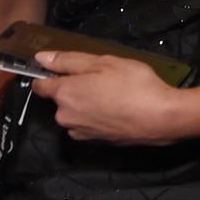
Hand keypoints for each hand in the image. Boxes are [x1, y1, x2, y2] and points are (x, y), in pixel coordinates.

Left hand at [28, 50, 192, 144]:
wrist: (158, 118)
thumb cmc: (132, 84)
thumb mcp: (102, 62)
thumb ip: (68, 60)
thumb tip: (41, 58)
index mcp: (64, 94)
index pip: (40, 86)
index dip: (46, 75)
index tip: (58, 69)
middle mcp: (64, 116)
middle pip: (60, 99)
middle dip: (74, 87)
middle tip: (100, 77)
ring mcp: (78, 131)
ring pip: (73, 112)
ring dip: (84, 102)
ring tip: (110, 93)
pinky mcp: (92, 142)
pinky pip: (86, 124)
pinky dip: (94, 116)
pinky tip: (113, 109)